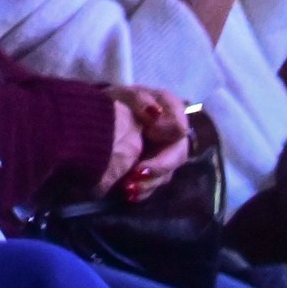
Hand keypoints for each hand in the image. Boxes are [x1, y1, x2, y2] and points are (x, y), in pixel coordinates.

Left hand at [99, 85, 190, 199]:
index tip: (149, 131)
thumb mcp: (125, 95)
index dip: (167, 130)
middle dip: (159, 166)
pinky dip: (143, 191)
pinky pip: (154, 185)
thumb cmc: (119, 101)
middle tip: (137, 172)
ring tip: (128, 186)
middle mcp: (174, 136)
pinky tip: (130, 193)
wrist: (106, 114)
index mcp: (172, 111)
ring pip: (166, 173)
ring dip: (149, 182)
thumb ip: (140, 100)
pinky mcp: (155, 171)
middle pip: (177, 155)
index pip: (180, 125)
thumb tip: (154, 112)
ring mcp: (166, 155)